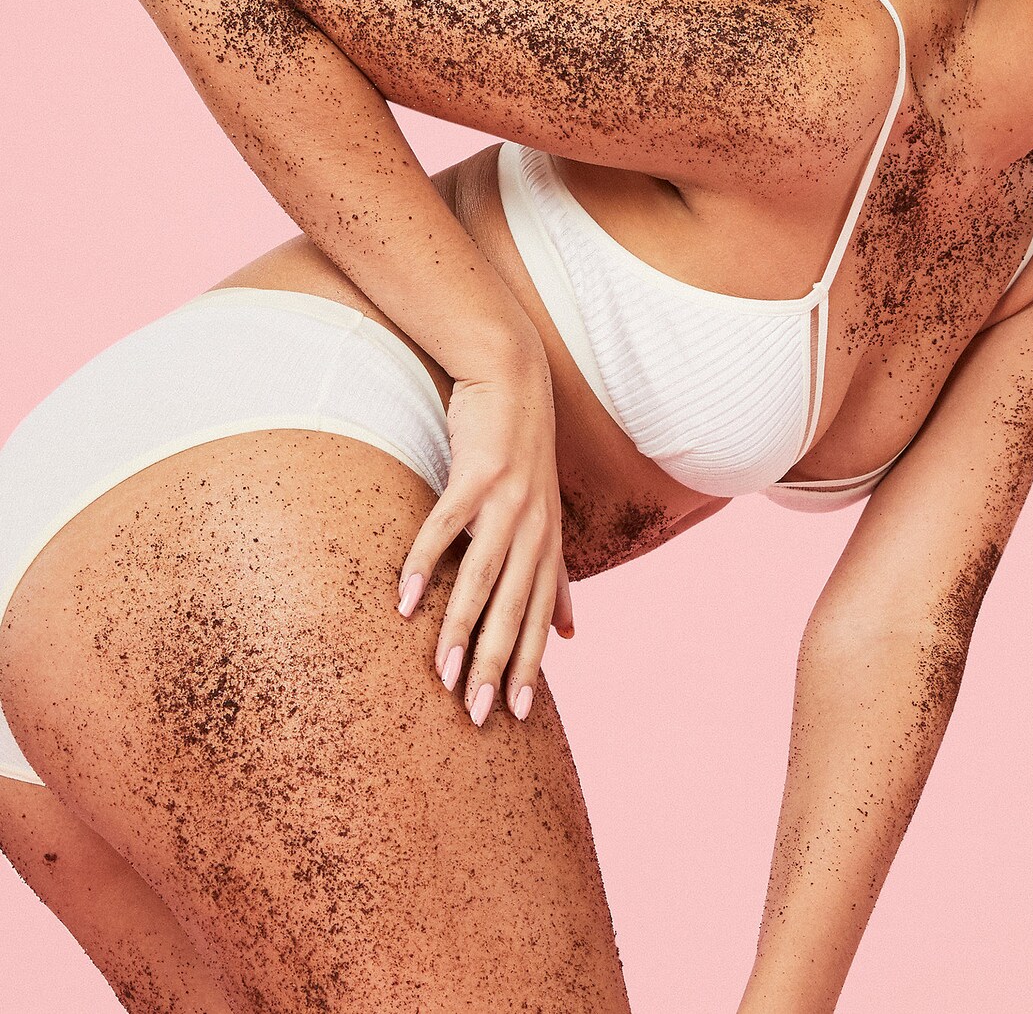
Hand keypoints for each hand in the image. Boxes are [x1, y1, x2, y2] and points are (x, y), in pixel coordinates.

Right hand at [394, 355, 574, 726]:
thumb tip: (572, 634)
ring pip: (482, 578)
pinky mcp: (477, 474)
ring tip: (441, 673)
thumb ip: (555, 573)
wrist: (511, 375)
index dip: (532, 664)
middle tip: (477, 714)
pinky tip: (403, 600)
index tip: (519, 714)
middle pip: (514, 608)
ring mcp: (507, 500)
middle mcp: (535, 525)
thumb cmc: (521, 448)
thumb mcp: (547, 514)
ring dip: (459, 628)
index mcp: (548, 540)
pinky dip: (424, 564)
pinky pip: (446, 528)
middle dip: (498, 664)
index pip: (540, 615)